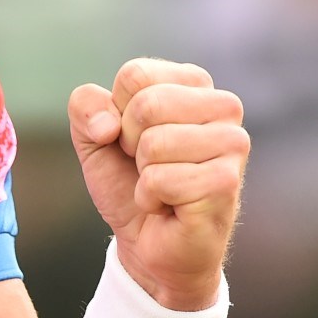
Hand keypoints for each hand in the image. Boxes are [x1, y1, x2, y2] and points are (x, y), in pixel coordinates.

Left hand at [68, 58, 247, 310]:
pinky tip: (168, 206)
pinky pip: (159, 180)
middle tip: (147, 166)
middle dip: (129, 143)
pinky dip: (149, 198)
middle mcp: (224, 106)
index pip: (135, 75)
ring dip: (143, 174)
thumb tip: (107, 124)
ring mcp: (232, 143)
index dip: (117, 113)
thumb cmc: (128, 182)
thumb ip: (85, 106)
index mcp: (194, 83)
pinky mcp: (226, 181)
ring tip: (162, 185)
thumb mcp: (93, 137)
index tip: (131, 138)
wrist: (148, 243)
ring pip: (154, 143)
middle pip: (146, 105)